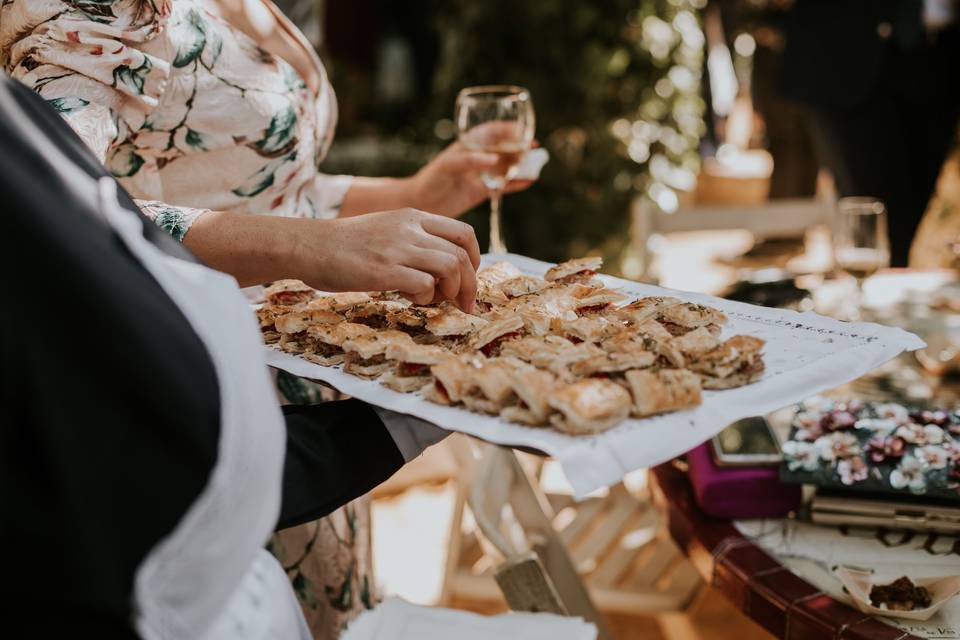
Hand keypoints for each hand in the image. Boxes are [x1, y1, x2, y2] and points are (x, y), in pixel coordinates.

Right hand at [301, 209, 480, 310]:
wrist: (308, 245)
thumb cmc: (345, 244)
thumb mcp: (386, 229)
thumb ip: (414, 241)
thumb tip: (443, 271)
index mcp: (413, 217)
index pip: (464, 232)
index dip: (474, 259)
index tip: (468, 277)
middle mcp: (410, 229)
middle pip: (462, 254)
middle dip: (470, 284)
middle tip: (465, 304)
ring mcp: (398, 248)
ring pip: (451, 268)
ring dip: (451, 291)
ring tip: (435, 300)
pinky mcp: (384, 270)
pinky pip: (425, 285)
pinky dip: (426, 298)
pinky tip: (410, 299)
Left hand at [407, 141, 535, 217]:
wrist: (422, 203)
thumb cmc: (431, 179)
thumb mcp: (447, 166)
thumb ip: (469, 161)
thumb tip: (493, 160)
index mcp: (470, 145)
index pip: (493, 131)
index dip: (509, 129)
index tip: (523, 131)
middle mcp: (479, 157)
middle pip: (505, 148)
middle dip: (520, 147)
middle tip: (532, 149)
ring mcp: (482, 174)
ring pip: (507, 166)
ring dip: (521, 164)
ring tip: (535, 164)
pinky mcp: (483, 190)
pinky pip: (504, 185)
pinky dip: (517, 183)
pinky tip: (530, 181)